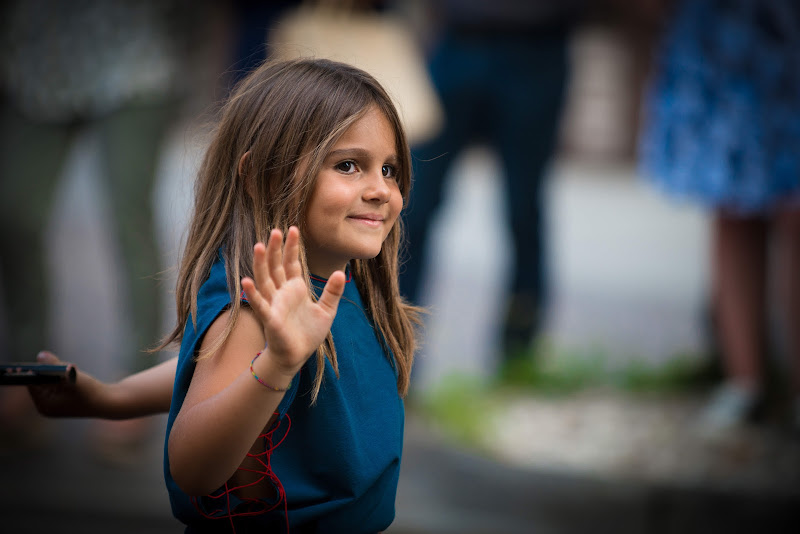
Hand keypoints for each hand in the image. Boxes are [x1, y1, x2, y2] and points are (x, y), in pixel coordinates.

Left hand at [27, 351, 102, 416]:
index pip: (32, 383)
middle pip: (39, 380)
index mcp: (44, 405)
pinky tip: (76, 378)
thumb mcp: (72, 376)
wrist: (108, 402)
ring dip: (60, 372)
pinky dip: (64, 377)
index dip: (37, 369)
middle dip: (53, 371)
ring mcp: (52, 404)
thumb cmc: (92, 392)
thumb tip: (40, 355)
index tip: (47, 360)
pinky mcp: (60, 400)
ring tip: (76, 373)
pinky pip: (56, 383)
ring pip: (49, 379)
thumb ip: (55, 365)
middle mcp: (45, 406)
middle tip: (70, 368)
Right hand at [241, 227, 344, 377]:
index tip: (293, 229)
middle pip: (276, 266)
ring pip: (265, 280)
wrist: (297, 355)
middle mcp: (282, 293)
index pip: (292, 263)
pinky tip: (246, 281)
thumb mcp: (327, 310)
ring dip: (261, 264)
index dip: (292, 247)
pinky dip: (252, 294)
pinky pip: (260, 305)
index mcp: (295, 288)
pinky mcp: (270, 319)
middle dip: (276, 249)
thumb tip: (341, 272)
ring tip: (259, 246)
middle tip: (276, 230)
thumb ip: (332, 292)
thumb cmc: (308, 333)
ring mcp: (274, 304)